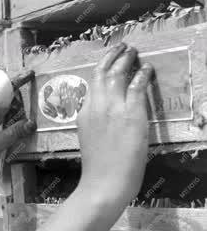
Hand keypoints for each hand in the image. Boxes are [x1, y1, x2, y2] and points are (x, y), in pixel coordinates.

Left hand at [0, 70, 35, 182]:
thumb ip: (14, 133)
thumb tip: (32, 123)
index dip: (13, 83)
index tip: (28, 74)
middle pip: (0, 100)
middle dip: (16, 97)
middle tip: (30, 96)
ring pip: (1, 112)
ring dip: (15, 111)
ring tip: (27, 113)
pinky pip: (0, 124)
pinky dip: (11, 123)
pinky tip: (20, 126)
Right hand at [76, 42, 153, 205]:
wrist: (103, 184)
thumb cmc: (98, 170)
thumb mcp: (90, 139)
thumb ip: (95, 123)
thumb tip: (104, 116)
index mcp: (83, 113)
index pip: (91, 85)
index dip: (101, 69)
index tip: (108, 62)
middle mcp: (95, 106)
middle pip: (101, 73)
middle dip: (112, 56)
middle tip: (122, 47)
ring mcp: (113, 109)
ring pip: (117, 74)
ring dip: (126, 59)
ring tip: (133, 51)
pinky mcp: (131, 114)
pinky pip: (137, 86)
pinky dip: (142, 74)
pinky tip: (147, 69)